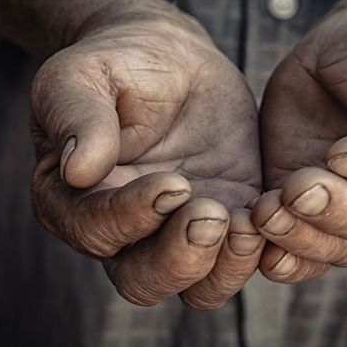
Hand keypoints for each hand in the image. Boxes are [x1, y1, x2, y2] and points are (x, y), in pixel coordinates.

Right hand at [30, 0, 263, 308]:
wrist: (170, 60)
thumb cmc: (116, 64)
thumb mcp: (82, 75)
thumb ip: (77, 117)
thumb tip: (78, 170)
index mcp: (74, 200)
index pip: (95, 231)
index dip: (131, 216)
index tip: (172, 183)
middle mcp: (125, 231)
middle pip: (144, 281)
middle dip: (180, 259)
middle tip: (212, 215)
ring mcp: (178, 231)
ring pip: (198, 286)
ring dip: (223, 267)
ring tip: (248, 223)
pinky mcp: (228, 217)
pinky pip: (242, 258)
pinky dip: (259, 250)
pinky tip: (273, 215)